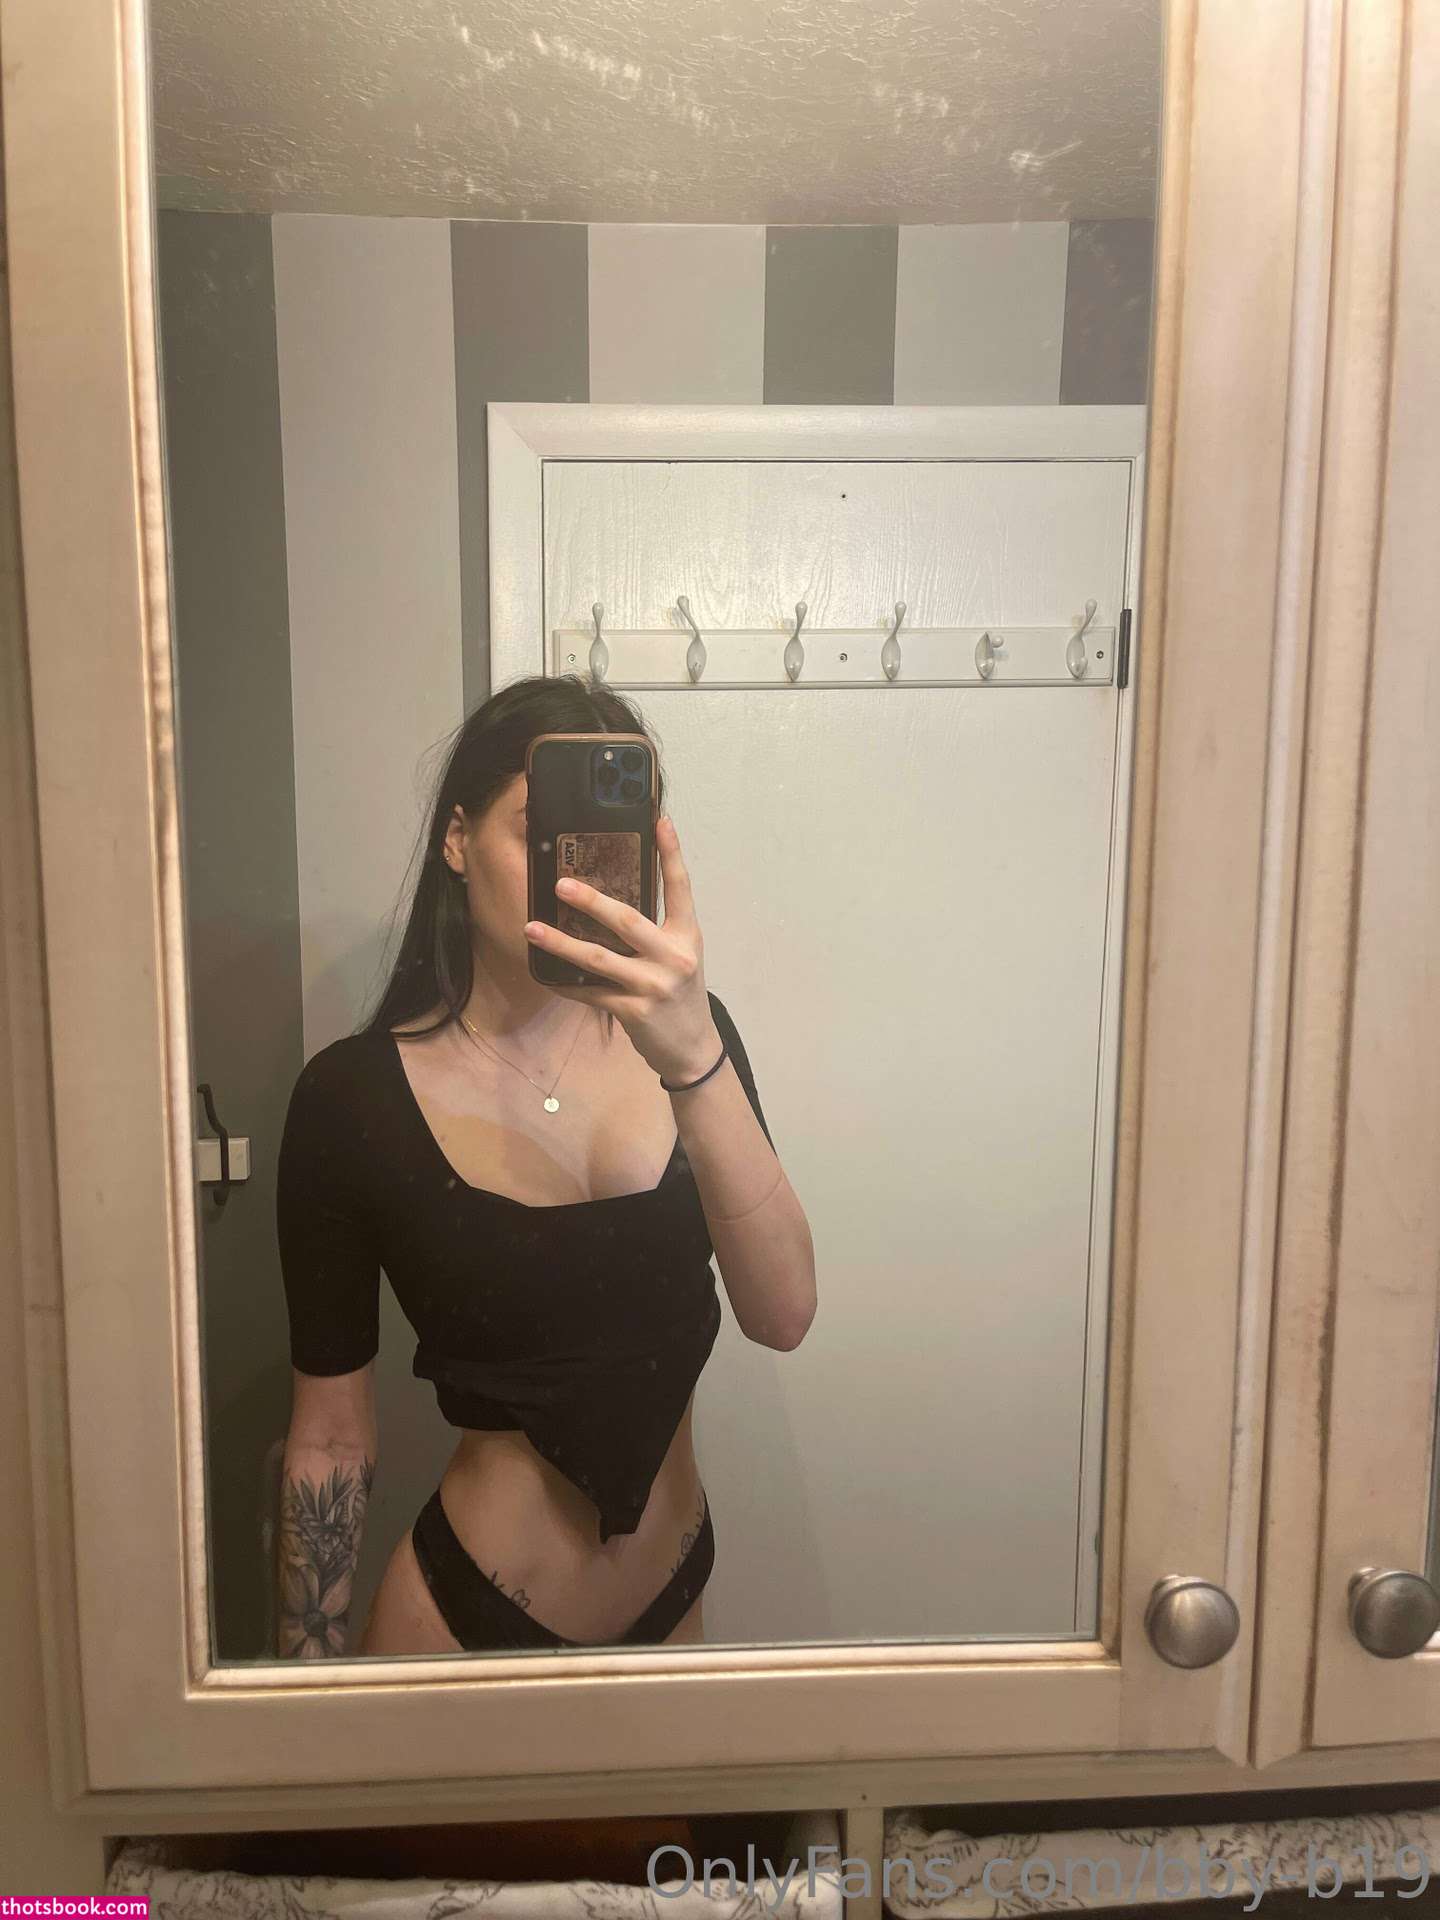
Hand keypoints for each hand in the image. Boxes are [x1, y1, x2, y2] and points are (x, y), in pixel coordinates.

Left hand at [523, 815, 719, 1083]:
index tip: (659, 820)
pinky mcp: (634, 1011)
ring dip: (560, 943)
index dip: (671, 853)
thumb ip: (658, 929)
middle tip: (561, 884)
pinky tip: (543, 972)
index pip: (680, 887)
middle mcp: (673, 957)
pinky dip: (565, 983)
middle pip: (628, 921)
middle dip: (591, 902)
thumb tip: (611, 900)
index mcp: (687, 935)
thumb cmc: (681, 993)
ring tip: (531, 929)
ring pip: (598, 958)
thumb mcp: (680, 955)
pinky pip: (590, 992)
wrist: (693, 1047)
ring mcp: (653, 986)